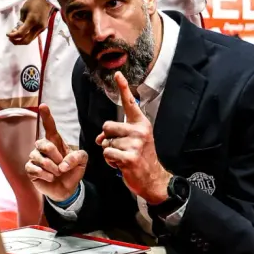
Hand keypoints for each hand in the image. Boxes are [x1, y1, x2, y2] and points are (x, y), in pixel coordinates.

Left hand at [8, 0, 52, 45]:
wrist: (46, 0)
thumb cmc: (33, 2)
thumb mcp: (23, 10)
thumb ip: (20, 21)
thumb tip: (17, 29)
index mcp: (32, 20)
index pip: (21, 33)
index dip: (13, 36)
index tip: (7, 34)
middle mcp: (38, 27)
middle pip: (26, 41)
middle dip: (17, 42)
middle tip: (10, 38)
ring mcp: (42, 29)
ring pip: (30, 39)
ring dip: (22, 39)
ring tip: (15, 34)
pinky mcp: (43, 28)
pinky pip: (33, 35)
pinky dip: (27, 36)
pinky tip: (23, 31)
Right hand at [26, 105, 87, 202]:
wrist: (67, 189)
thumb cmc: (72, 171)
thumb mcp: (82, 162)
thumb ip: (78, 157)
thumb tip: (63, 164)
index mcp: (55, 142)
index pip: (49, 126)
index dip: (46, 116)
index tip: (43, 105)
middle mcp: (43, 147)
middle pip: (43, 143)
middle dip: (55, 156)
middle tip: (62, 166)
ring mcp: (35, 158)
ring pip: (39, 158)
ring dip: (52, 168)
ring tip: (57, 173)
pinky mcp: (30, 169)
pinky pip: (34, 169)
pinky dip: (46, 175)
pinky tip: (51, 178)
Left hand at [96, 72, 170, 204]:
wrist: (153, 179)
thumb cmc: (141, 158)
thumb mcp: (134, 141)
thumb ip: (117, 134)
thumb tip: (99, 138)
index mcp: (141, 123)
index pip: (130, 103)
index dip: (123, 88)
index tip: (118, 74)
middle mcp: (139, 130)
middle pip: (107, 125)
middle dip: (108, 138)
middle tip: (120, 148)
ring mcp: (135, 144)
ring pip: (106, 142)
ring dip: (110, 152)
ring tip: (123, 157)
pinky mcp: (129, 157)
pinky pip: (107, 153)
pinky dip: (110, 161)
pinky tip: (121, 165)